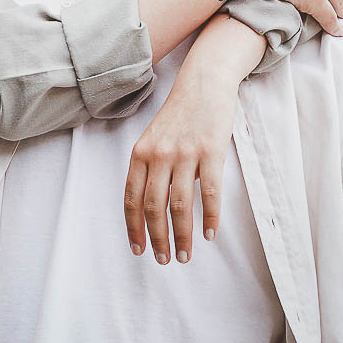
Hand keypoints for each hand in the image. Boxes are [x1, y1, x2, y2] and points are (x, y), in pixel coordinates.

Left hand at [123, 21, 254, 264]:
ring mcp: (185, 153)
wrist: (204, 82)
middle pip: (154, 207)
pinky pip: (209, 193)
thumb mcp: (154, 137)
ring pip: (180, 206)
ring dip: (182, 236)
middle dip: (158, 238)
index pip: (132, 198)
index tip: (138, 249)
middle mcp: (159, 154)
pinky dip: (210, 218)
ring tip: (185, 255)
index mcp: (141, 152)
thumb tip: (149, 208)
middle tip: (164, 260)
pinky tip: (210, 234)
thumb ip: (149, 167)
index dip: (134, 227)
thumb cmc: (179, 114)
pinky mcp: (211, 151)